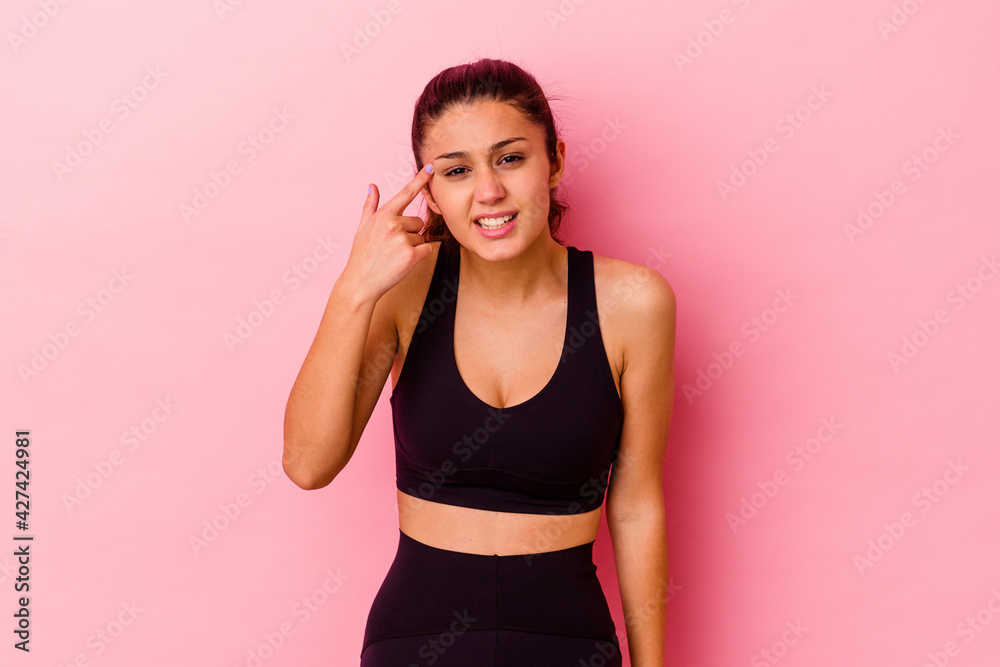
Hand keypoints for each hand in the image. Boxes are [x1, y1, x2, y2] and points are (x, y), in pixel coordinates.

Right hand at [341, 164, 435, 301]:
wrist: (360, 282)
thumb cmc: (362, 256)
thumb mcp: (362, 228)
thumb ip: (370, 206)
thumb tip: (372, 186)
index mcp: (383, 215)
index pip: (405, 193)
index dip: (420, 179)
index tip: (432, 167)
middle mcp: (393, 224)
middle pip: (418, 222)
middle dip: (411, 233)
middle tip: (393, 247)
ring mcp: (402, 239)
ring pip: (422, 237)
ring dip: (414, 247)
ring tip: (395, 256)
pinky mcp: (411, 255)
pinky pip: (428, 249)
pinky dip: (420, 256)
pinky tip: (404, 262)